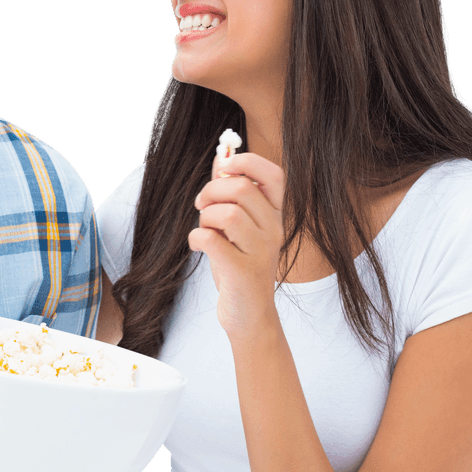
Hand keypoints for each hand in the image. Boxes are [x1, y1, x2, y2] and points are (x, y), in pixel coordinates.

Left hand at [189, 152, 284, 340]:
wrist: (249, 315)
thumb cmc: (239, 265)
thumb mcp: (237, 227)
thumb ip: (230, 192)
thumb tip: (221, 156)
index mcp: (275, 215)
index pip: (274, 174)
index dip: (247, 161)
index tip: (223, 167)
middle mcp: (274, 230)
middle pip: (242, 189)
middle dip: (211, 190)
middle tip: (201, 205)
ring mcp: (261, 252)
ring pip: (228, 213)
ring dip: (205, 217)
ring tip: (204, 229)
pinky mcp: (244, 272)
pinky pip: (212, 240)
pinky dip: (196, 238)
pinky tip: (198, 246)